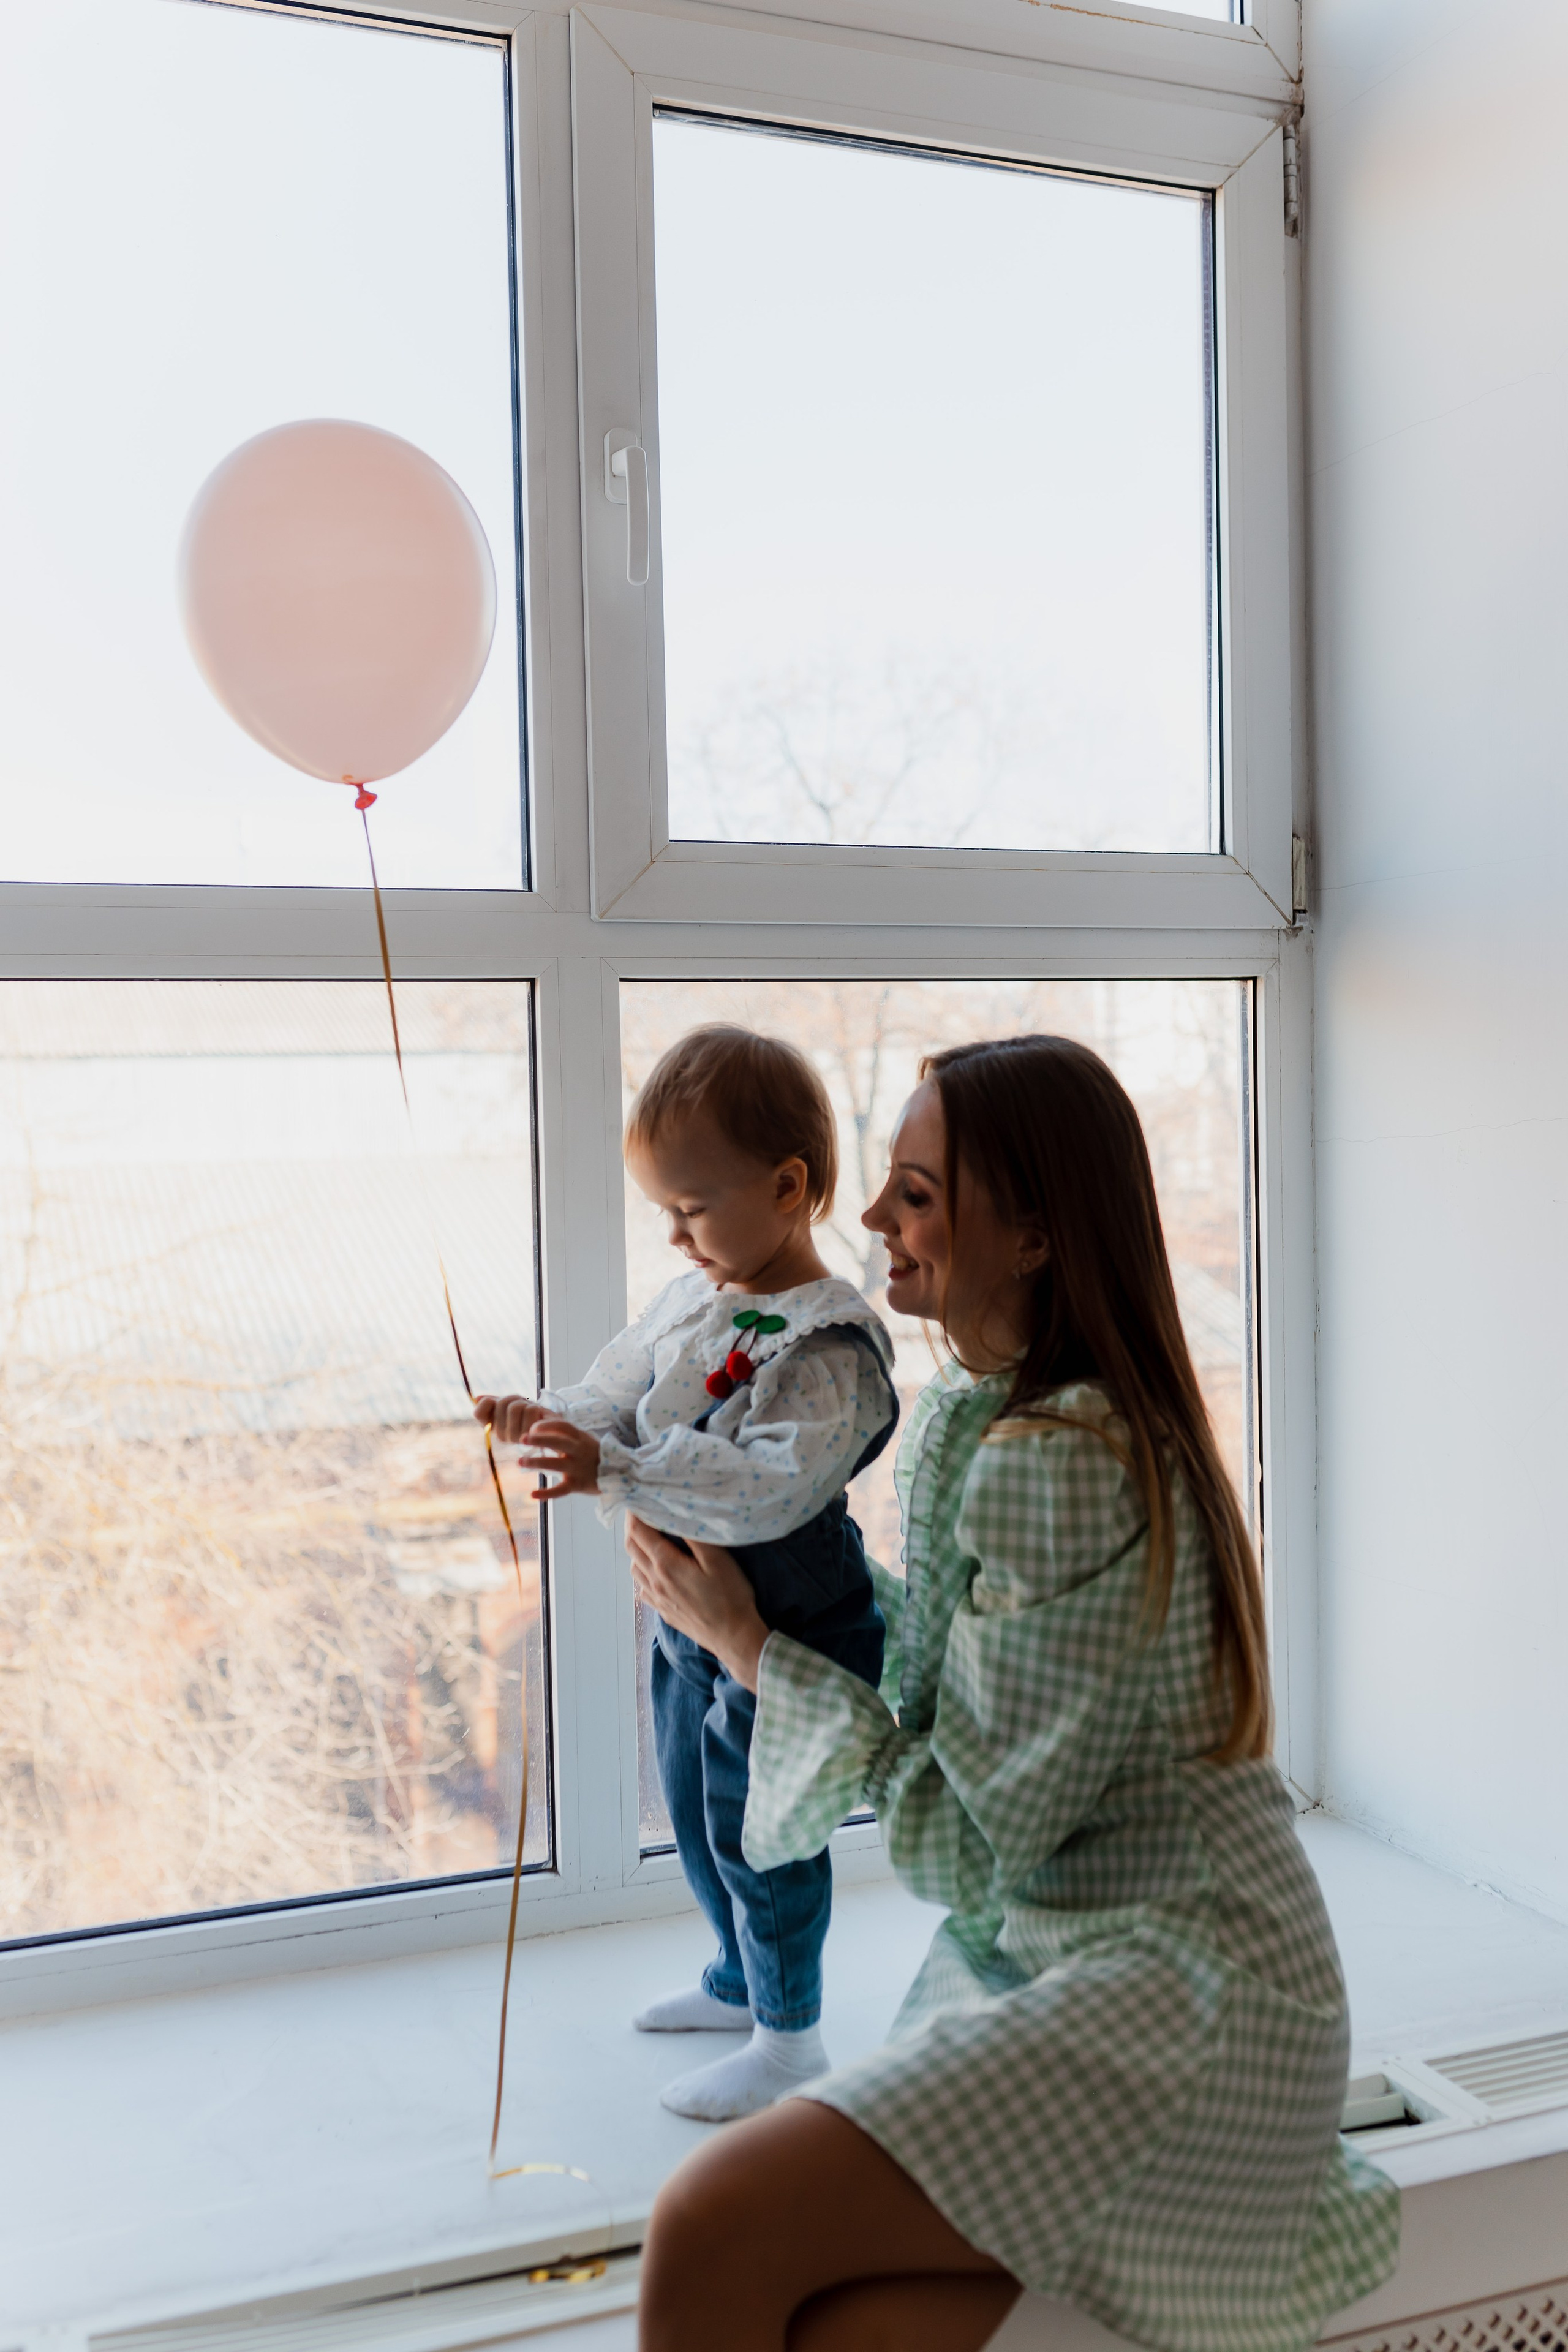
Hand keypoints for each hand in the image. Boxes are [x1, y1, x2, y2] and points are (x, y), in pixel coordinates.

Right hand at [474, 1393, 547, 1445]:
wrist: (548, 1425)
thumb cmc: (525, 1413)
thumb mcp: (507, 1406)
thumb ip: (492, 1402)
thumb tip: (476, 1399)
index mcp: (492, 1429)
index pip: (478, 1412)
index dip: (489, 1401)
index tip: (499, 1403)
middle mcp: (501, 1436)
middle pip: (502, 1403)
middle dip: (513, 1398)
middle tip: (521, 1405)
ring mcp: (517, 1437)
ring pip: (517, 1406)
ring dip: (526, 1403)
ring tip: (530, 1411)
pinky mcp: (533, 1435)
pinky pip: (531, 1410)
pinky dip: (536, 1408)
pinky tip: (538, 1417)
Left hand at [517, 1416, 600, 1500]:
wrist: (618, 1474)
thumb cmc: (593, 1455)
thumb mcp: (583, 1440)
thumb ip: (565, 1435)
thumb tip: (540, 1427)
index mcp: (579, 1438)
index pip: (562, 1426)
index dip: (546, 1425)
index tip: (532, 1428)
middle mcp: (578, 1451)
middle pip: (558, 1442)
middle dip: (539, 1439)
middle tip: (522, 1438)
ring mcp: (577, 1468)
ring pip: (555, 1465)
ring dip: (536, 1462)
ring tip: (520, 1462)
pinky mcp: (577, 1485)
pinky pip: (560, 1490)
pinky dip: (546, 1493)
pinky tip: (532, 1494)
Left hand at [623, 1514, 767, 1691]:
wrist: (733, 1637)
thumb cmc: (730, 1596)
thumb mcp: (718, 1560)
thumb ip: (695, 1536)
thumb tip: (677, 1513)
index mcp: (665, 1564)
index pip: (638, 1532)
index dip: (635, 1512)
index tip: (639, 1497)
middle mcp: (655, 1581)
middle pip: (631, 1547)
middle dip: (632, 1526)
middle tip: (642, 1511)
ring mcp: (657, 1598)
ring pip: (634, 1567)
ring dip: (636, 1549)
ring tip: (649, 1537)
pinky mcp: (663, 1610)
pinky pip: (642, 1587)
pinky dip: (642, 1572)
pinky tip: (654, 1571)